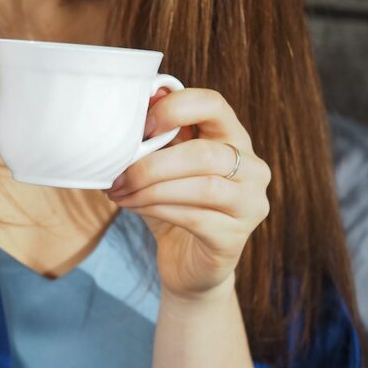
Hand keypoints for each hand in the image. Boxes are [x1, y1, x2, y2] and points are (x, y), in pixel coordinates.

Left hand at [106, 89, 270, 298]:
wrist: (187, 263)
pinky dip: (156, 209)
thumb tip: (128, 108)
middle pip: (204, 152)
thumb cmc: (172, 204)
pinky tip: (133, 208)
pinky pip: (194, 217)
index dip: (174, 109)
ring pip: (202, 186)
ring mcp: (250, 203)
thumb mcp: (161, 165)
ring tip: (120, 192)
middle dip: (151, 163)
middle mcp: (252, 167)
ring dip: (151, 188)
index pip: (213, 104)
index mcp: (232, 137)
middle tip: (116, 175)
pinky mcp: (236, 236)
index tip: (140, 128)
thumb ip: (154, 138)